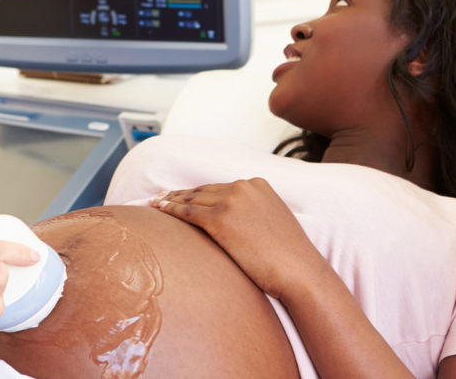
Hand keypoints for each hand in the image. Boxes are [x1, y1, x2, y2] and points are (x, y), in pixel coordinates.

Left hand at [153, 179, 327, 299]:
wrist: (299, 270)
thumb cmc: (289, 255)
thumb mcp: (274, 221)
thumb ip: (255, 212)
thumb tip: (237, 221)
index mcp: (258, 184)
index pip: (221, 187)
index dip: (200, 192)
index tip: (184, 193)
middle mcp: (243, 187)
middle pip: (204, 190)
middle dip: (181, 193)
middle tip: (162, 196)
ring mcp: (231, 202)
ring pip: (192, 199)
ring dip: (171, 199)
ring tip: (156, 202)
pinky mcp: (220, 220)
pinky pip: (188, 213)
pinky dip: (171, 210)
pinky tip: (160, 210)